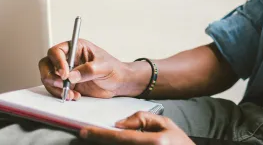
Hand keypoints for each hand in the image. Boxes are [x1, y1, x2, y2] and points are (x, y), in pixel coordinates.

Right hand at [38, 39, 147, 99]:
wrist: (119, 83)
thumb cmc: (114, 69)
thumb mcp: (104, 67)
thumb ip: (88, 70)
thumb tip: (70, 76)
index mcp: (77, 47)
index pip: (57, 51)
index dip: (57, 62)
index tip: (65, 74)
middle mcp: (68, 58)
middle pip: (46, 63)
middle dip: (50, 76)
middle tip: (62, 84)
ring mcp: (66, 71)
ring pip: (48, 78)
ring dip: (56, 88)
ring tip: (72, 94)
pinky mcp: (67, 84)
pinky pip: (55, 88)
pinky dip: (60, 94)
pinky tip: (74, 96)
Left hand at [80, 111, 194, 144]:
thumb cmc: (179, 144)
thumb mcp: (166, 125)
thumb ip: (143, 119)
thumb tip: (119, 123)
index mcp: (153, 143)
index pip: (119, 138)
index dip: (99, 135)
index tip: (84, 131)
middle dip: (99, 142)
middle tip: (86, 136)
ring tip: (98, 140)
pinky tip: (113, 144)